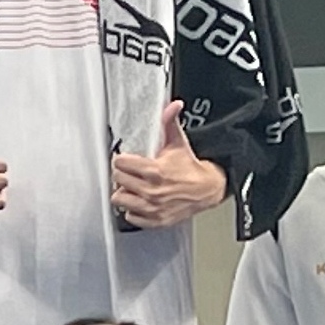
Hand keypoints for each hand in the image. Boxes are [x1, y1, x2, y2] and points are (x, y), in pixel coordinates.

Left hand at [108, 99, 223, 231]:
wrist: (207, 190)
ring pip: (119, 200)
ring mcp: (152, 208)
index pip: (120, 164)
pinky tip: (139, 201)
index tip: (125, 159)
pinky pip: (130, 217)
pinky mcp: (155, 220)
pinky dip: (132, 210)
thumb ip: (170, 122)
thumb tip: (172, 105)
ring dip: (124, 193)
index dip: (122, 159)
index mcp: (154, 171)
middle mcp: (151, 191)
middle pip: (118, 180)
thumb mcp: (178, 142)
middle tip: (130, 173)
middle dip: (123, 174)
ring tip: (132, 187)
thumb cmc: (190, 168)